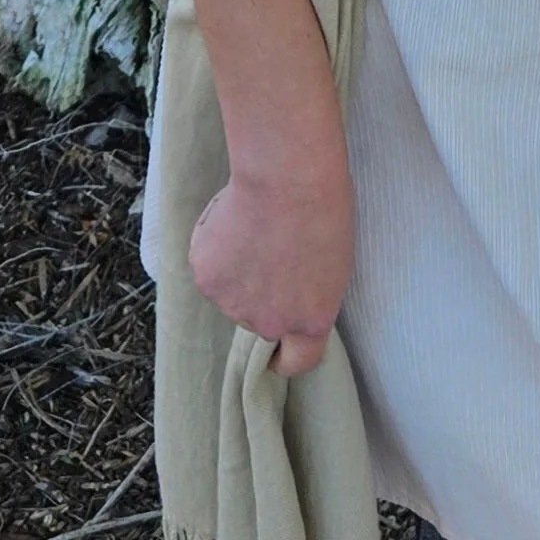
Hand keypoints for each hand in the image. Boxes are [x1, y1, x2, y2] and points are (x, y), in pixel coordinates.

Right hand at [188, 144, 354, 377]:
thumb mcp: (333, 261)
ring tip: (253, 227)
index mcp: (310, 322)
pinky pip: (209, 267)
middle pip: (260, 319)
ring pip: (232, 293)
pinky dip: (215, 248)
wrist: (285, 177)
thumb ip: (308, 292)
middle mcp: (271, 323)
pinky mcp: (207, 280)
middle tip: (268, 249)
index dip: (284, 356)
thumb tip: (288, 292)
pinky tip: (232, 219)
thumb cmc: (323, 205)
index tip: (278, 351)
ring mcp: (234, 305)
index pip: (295, 362)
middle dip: (261, 294)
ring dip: (237, 270)